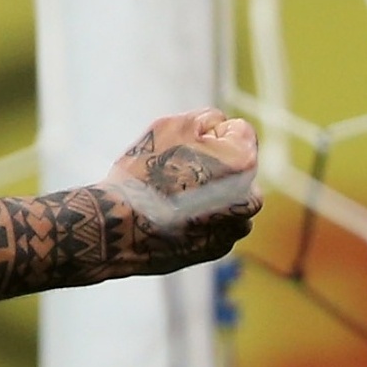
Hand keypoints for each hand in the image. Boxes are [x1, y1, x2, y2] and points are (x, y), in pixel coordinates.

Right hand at [101, 109, 260, 270]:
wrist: (117, 228)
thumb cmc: (142, 175)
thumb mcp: (173, 126)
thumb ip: (207, 118)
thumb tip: (220, 128)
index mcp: (243, 161)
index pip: (237, 131)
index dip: (207, 135)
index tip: (182, 151)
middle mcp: (249, 197)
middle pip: (235, 166)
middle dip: (214, 165)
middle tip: (174, 176)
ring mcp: (235, 226)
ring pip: (228, 196)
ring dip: (209, 194)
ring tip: (172, 200)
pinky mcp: (218, 248)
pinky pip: (216, 224)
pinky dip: (200, 220)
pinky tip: (174, 220)